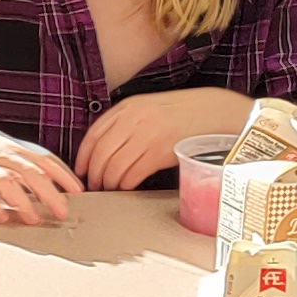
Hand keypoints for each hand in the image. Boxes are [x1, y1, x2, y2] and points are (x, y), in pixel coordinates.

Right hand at [0, 115, 80, 223]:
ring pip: (7, 182)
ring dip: (23, 201)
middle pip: (31, 173)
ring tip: (33, 219)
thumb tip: (43, 183)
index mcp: (10, 148)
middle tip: (63, 211)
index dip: (63, 176)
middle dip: (50, 193)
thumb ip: (18, 163)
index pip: (44, 160)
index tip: (79, 191)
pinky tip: (0, 217)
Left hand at [74, 89, 258, 193]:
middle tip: (94, 186)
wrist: (216, 112)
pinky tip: (127, 188)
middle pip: (101, 154)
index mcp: (128, 107)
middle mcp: (134, 119)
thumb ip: (128, 122)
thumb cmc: (184, 113)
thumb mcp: (150, 108)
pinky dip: (125, 185)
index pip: (94, 134)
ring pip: (114, 167)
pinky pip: (132, 174)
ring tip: (110, 189)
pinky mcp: (160, 152)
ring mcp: (147, 135)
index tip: (80, 170)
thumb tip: (106, 148)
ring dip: (109, 183)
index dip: (83, 156)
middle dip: (94, 174)